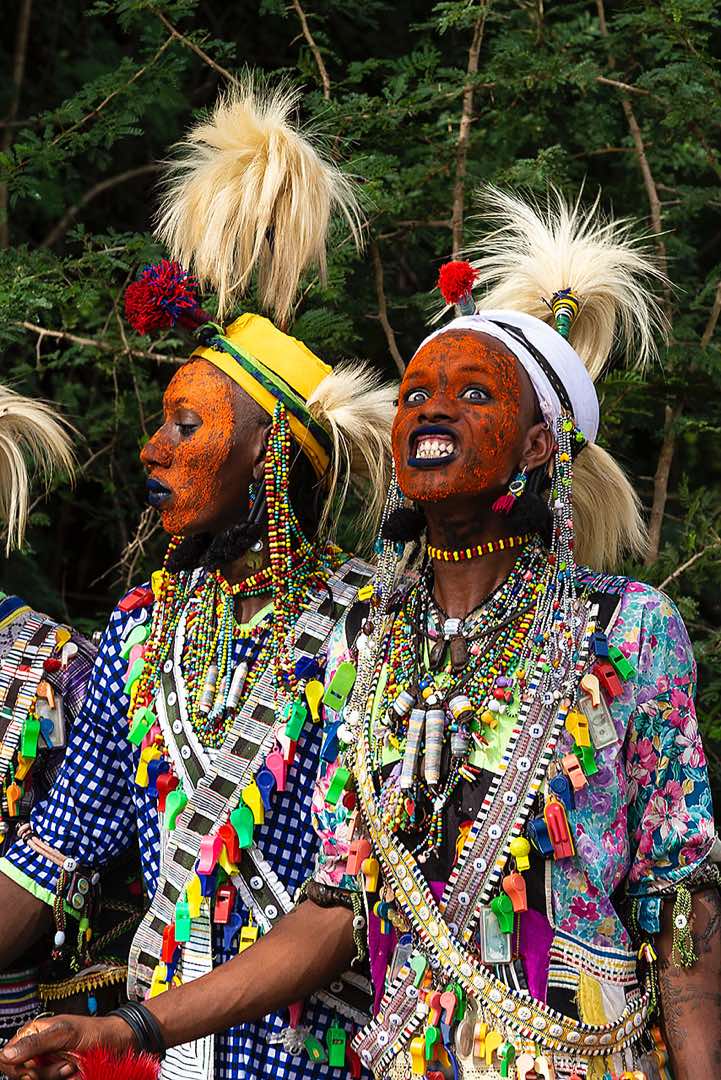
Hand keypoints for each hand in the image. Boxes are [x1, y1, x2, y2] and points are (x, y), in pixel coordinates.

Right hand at [0, 1015, 133, 1079]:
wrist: (118, 1044)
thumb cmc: (95, 1031)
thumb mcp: (65, 1033)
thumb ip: (36, 1042)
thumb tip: (7, 1054)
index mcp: (34, 1034)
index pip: (7, 1057)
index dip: (17, 1068)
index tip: (32, 1070)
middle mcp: (37, 1051)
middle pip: (21, 1075)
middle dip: (43, 1073)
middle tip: (63, 1062)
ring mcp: (47, 1066)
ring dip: (57, 1077)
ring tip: (72, 1065)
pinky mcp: (58, 1077)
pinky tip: (76, 1073)